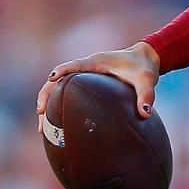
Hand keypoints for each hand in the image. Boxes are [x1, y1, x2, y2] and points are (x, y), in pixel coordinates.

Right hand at [37, 42, 160, 117]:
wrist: (146, 59)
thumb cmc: (144, 67)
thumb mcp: (147, 80)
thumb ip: (147, 95)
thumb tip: (145, 114)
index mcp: (96, 62)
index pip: (73, 65)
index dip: (61, 71)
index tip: (51, 79)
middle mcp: (86, 68)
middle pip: (56, 80)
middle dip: (46, 96)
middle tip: (41, 115)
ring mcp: (83, 76)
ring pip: (58, 89)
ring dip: (48, 105)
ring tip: (43, 128)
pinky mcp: (86, 84)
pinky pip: (67, 95)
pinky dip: (58, 108)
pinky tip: (58, 127)